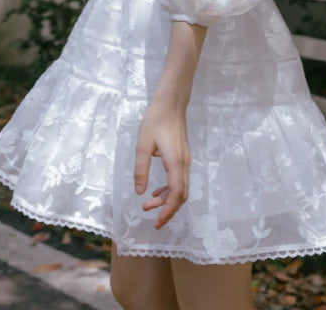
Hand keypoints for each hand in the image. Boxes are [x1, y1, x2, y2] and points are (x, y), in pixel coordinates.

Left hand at [134, 100, 190, 229]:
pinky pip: (179, 179)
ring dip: (167, 199)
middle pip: (181, 195)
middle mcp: (184, 164)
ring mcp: (185, 160)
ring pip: (181, 188)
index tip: (157, 223)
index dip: (168, 211)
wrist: (171, 103)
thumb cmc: (156, 121)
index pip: (176, 194)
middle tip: (151, 217)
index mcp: (175, 163)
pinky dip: (170, 189)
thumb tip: (140, 192)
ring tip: (149, 204)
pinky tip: (157, 190)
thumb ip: (141, 170)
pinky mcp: (182, 156)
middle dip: (168, 209)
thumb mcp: (143, 145)